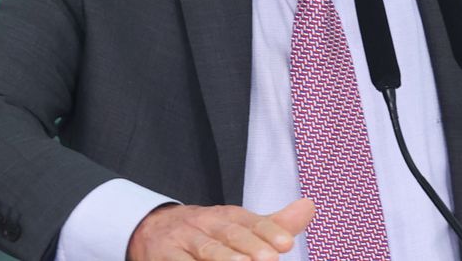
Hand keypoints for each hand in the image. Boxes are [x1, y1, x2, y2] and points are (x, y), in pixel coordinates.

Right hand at [127, 198, 314, 260]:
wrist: (152, 228)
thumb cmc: (206, 231)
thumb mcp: (238, 225)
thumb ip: (273, 224)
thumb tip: (309, 207)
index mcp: (227, 215)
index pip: (252, 222)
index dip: (270, 232)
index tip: (287, 244)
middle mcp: (206, 223)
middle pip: (230, 234)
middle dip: (251, 246)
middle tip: (270, 259)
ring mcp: (183, 239)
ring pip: (205, 249)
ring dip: (223, 258)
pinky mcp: (163, 255)